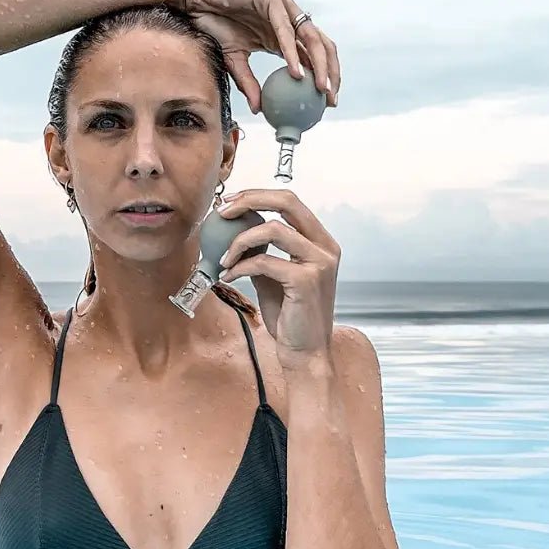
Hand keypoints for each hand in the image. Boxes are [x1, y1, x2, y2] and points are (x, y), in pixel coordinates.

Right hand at [168, 0, 340, 111]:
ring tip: (319, 87)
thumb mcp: (233, 60)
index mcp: (284, 36)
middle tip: (330, 99)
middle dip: (331, 73)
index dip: (325, 79)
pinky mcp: (272, 0)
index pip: (313, 58)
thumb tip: (258, 110)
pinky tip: (295, 71)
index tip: (327, 103)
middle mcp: (289, 21)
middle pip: (321, 47)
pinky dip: (292, 51)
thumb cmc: (214, 23)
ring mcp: (283, 8)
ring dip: (319, 64)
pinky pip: (285, 29)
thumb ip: (248, 83)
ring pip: (311, 37)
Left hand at [215, 188, 339, 366]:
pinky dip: (239, 267)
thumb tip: (233, 230)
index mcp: (320, 242)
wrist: (305, 353)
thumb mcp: (274, 276)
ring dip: (239, 241)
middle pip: (287, 201)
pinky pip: (263, 262)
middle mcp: (325, 247)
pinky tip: (228, 277)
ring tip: (223, 259)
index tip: (230, 202)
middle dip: (250, 200)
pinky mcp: (306, 280)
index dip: (257, 195)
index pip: (290, 201)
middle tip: (222, 212)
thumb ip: (262, 252)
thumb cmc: (290, 317)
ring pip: (272, 230)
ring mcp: (319, 262)